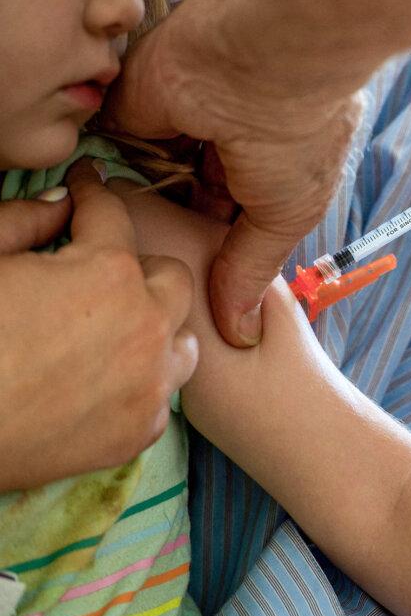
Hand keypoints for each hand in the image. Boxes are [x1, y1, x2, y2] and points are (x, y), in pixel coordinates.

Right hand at [0, 160, 197, 491]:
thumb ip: (23, 221)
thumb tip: (58, 202)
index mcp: (107, 274)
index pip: (114, 213)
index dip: (93, 192)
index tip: (86, 184)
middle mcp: (146, 326)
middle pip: (171, 277)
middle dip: (137, 267)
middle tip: (95, 271)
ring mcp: (150, 383)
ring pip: (181, 338)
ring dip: (155, 327)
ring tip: (113, 329)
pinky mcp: (141, 431)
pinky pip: (163, 393)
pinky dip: (142, 381)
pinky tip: (106, 380)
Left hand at [102, 0, 362, 347]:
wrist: (265, 59)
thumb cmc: (298, 137)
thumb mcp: (285, 217)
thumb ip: (251, 269)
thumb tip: (243, 333)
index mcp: (274, 166)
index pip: (239, 214)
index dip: (221, 248)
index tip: (203, 286)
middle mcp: (230, 144)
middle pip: (195, 197)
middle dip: (185, 232)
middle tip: (166, 275)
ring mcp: (185, 122)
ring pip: (158, 174)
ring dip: (152, 203)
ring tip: (140, 246)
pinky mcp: (140, 103)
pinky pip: (121, 145)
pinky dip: (120, 172)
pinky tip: (117, 203)